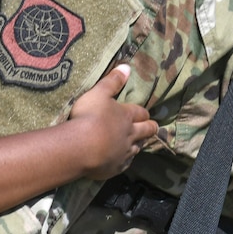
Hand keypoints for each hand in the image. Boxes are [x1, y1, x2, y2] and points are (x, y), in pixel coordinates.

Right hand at [69, 64, 157, 179]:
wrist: (81, 146)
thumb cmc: (89, 116)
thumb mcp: (98, 93)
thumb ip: (112, 81)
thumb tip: (126, 66)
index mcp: (126, 116)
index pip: (140, 112)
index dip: (142, 112)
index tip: (144, 113)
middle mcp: (130, 134)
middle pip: (145, 131)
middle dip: (150, 128)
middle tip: (152, 127)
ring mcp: (124, 152)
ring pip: (137, 148)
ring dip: (139, 144)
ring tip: (138, 144)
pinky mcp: (115, 167)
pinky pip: (124, 163)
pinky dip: (124, 160)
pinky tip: (121, 160)